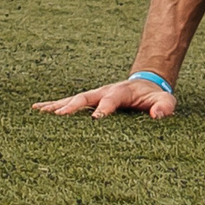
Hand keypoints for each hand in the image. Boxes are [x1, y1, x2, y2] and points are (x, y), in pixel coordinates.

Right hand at [32, 77, 176, 118]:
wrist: (146, 85)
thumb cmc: (155, 97)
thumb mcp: (166, 101)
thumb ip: (164, 107)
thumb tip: (157, 116)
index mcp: (122, 92)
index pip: (112, 100)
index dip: (104, 108)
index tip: (96, 119)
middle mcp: (104, 91)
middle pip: (85, 97)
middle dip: (72, 106)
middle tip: (58, 116)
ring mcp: (94, 95)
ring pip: (73, 99)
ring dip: (57, 105)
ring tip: (39, 111)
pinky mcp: (88, 101)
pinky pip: (69, 103)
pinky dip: (54, 106)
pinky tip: (38, 110)